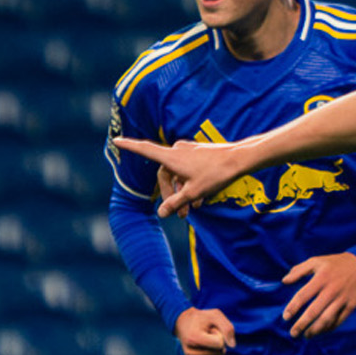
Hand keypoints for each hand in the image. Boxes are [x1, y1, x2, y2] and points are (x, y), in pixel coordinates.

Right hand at [111, 135, 250, 217]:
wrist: (240, 160)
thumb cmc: (216, 174)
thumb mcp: (194, 192)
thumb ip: (176, 202)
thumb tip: (161, 213)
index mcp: (171, 157)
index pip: (145, 149)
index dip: (130, 146)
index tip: (116, 140)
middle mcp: (177, 151)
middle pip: (164, 174)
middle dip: (170, 195)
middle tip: (180, 214)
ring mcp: (189, 151)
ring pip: (178, 175)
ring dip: (182, 193)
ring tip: (192, 211)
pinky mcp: (199, 154)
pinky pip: (188, 171)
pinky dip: (191, 185)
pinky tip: (201, 200)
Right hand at [175, 307, 235, 354]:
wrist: (184, 324)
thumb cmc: (202, 319)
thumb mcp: (215, 315)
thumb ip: (227, 328)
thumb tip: (232, 346)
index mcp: (194, 338)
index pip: (220, 344)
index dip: (219, 334)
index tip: (210, 329)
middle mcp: (190, 351)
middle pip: (219, 353)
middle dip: (219, 343)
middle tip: (208, 335)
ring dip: (217, 350)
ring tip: (207, 341)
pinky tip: (208, 350)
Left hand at [279, 251, 355, 337]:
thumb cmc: (335, 263)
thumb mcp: (316, 261)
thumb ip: (299, 270)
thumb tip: (284, 281)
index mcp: (321, 278)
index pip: (303, 295)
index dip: (293, 307)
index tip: (285, 317)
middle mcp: (331, 290)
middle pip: (313, 311)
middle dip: (301, 324)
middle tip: (293, 333)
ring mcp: (342, 298)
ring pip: (326, 319)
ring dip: (315, 329)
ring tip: (307, 335)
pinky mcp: (351, 305)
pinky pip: (339, 320)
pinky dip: (329, 328)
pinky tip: (321, 331)